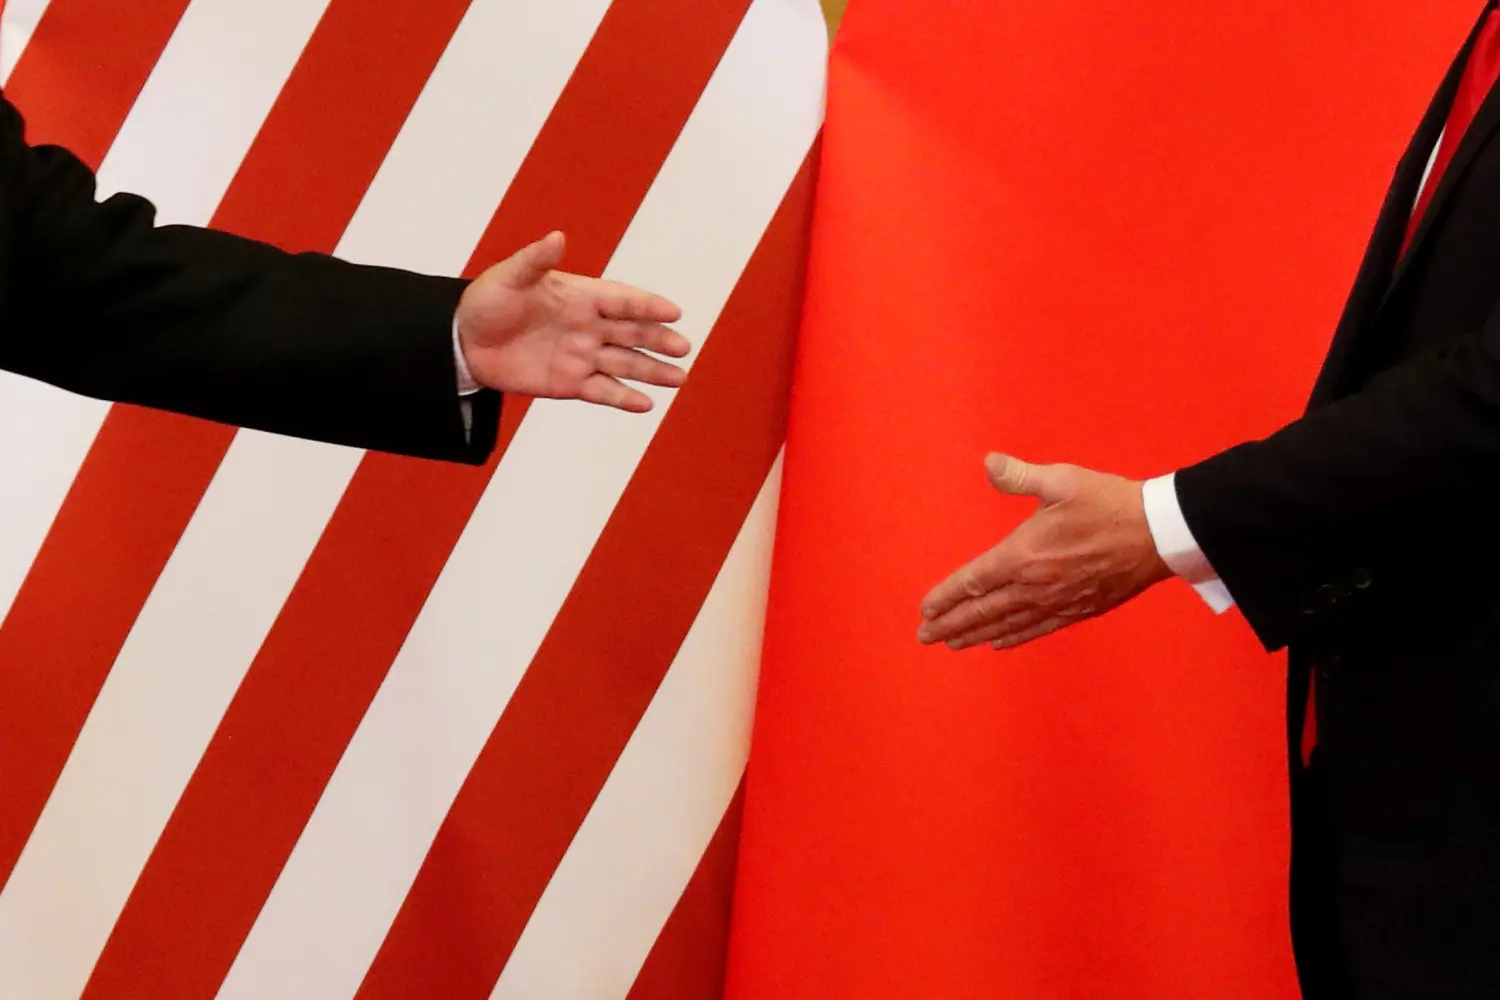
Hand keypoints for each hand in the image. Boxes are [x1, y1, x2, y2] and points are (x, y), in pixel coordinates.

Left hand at [456, 231, 689, 411]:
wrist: (465, 342)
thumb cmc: (488, 301)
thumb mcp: (509, 277)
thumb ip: (535, 260)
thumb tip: (557, 236)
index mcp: (582, 296)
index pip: (623, 300)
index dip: (648, 306)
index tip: (673, 311)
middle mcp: (590, 326)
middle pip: (633, 333)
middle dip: (659, 340)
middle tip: (683, 348)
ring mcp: (583, 356)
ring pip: (626, 364)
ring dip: (652, 371)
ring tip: (678, 378)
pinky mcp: (571, 383)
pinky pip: (603, 391)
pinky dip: (624, 397)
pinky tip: (645, 404)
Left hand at [917, 453, 1170, 650]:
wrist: (1158, 533)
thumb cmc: (1107, 503)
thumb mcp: (1061, 480)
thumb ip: (1019, 476)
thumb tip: (988, 463)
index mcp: (1024, 554)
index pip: (975, 581)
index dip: (948, 596)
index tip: (926, 609)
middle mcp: (1035, 585)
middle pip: (984, 610)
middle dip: (952, 624)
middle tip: (925, 637)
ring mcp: (1057, 601)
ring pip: (1008, 624)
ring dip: (977, 635)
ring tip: (952, 644)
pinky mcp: (1079, 610)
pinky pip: (1038, 628)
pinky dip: (1014, 637)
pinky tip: (999, 643)